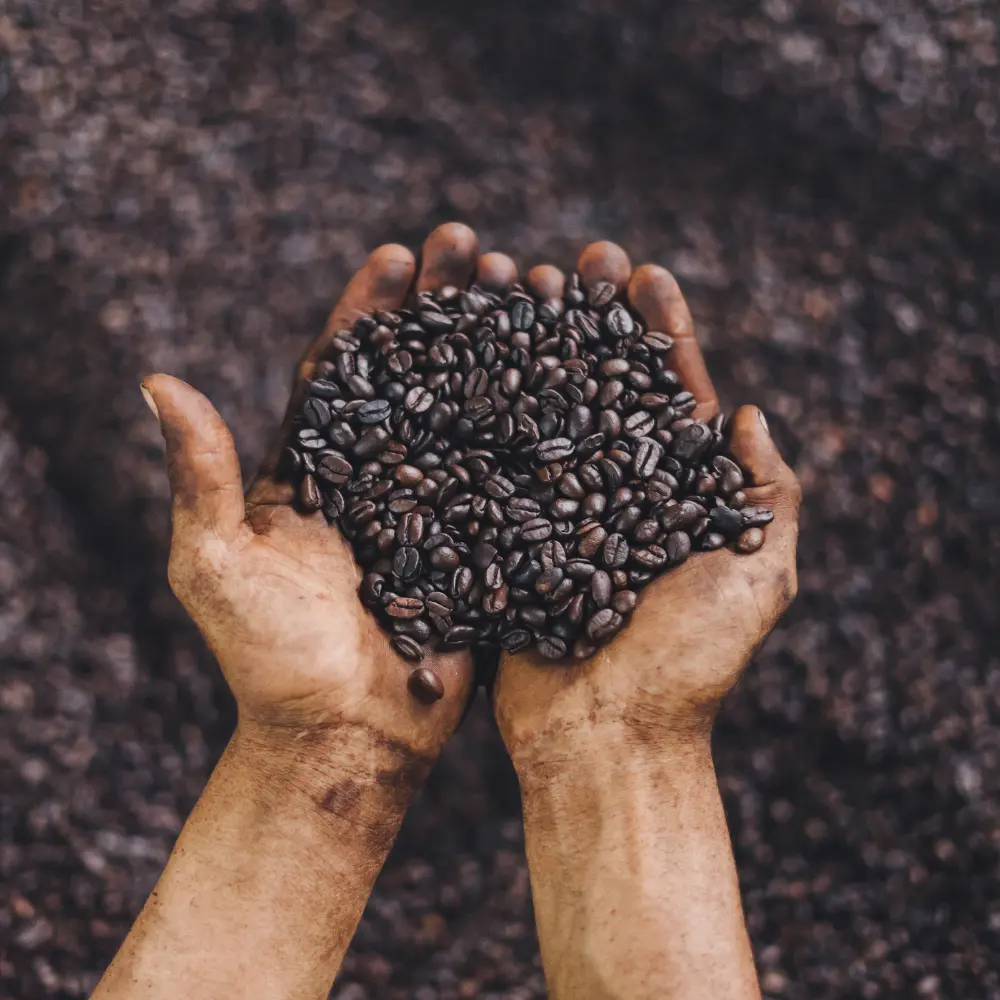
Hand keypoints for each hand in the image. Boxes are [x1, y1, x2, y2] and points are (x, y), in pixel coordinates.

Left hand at [141, 224, 516, 805]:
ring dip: (494, 353)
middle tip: (476, 251)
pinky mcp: (474, 546)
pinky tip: (568, 383)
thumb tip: (156, 382)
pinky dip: (534, 431)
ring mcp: (430, 509)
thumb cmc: (268, 663)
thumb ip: (200, 477)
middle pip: (411, 375)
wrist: (341, 742)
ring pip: (466, 414)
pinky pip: (508, 478)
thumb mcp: (216, 567)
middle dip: (441, 310)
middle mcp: (374, 478)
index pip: (337, 369)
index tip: (396, 253)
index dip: (365, 309)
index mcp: (310, 471)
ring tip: (529, 293)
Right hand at [493, 241, 801, 772]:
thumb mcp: (757, 578)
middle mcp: (611, 494)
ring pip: (536, 414)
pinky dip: (474, 413)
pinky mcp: (501, 537)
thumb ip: (766, 496)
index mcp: (675, 494)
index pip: (667, 393)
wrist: (605, 739)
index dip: (657, 329)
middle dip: (582, 321)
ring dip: (524, 349)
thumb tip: (749, 413)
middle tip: (564, 261)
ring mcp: (552, 512)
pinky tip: (455, 358)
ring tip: (506, 284)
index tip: (640, 269)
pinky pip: (486, 466)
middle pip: (596, 388)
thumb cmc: (689, 666)